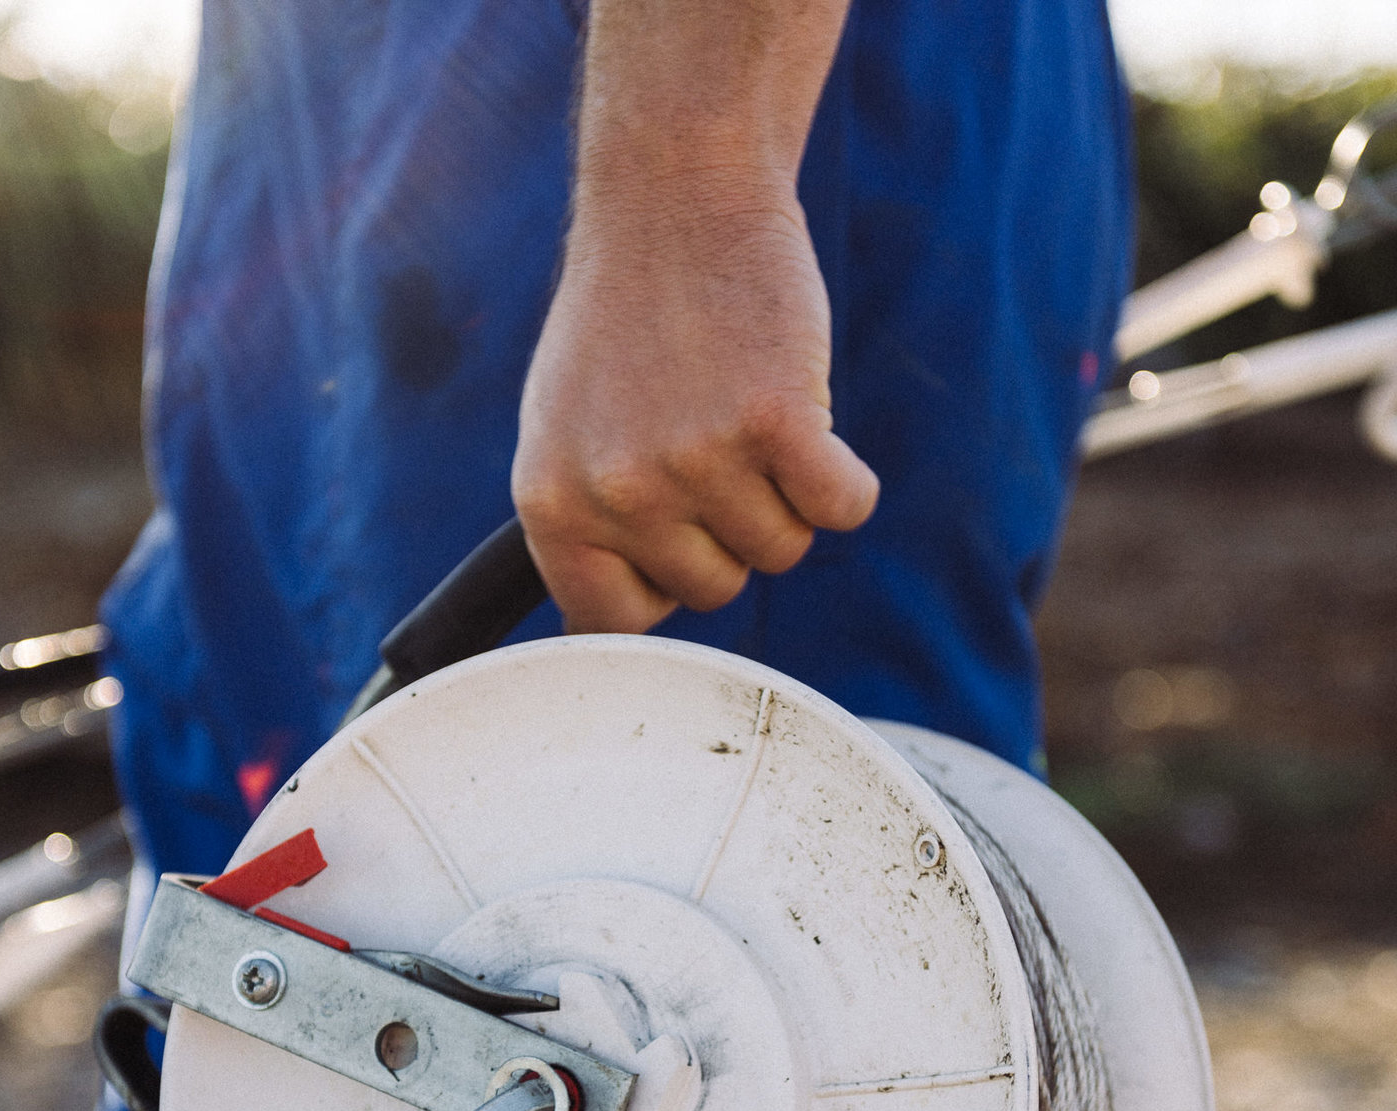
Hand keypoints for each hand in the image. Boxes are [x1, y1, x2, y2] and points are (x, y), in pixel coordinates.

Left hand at [509, 1, 876, 634]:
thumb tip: (605, 627)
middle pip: (716, 589)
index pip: (618, 623)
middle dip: (730, 527)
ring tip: (746, 407)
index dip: (663, 581)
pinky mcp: (774, 422)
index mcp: (551, 503)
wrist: (674, 197)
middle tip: (714, 436)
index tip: (676, 527)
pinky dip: (846, 478)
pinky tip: (811, 418)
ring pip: (781, 550)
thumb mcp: (562, 427)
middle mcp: (615, 492)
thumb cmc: (625, 318)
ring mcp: (694, 460)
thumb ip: (585, 523)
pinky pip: (843, 508)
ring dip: (786, 492)